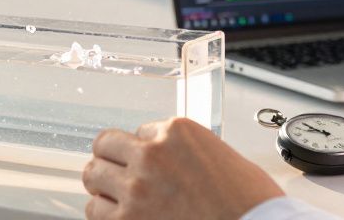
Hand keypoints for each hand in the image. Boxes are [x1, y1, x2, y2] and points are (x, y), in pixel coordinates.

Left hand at [82, 117, 284, 219]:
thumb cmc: (249, 202)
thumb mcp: (220, 156)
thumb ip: (186, 153)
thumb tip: (171, 161)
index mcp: (177, 132)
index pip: (139, 131)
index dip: (145, 149)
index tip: (150, 163)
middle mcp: (152, 154)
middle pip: (105, 145)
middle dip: (112, 159)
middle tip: (118, 173)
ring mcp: (136, 187)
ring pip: (94, 176)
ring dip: (104, 186)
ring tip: (115, 196)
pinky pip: (95, 211)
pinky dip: (105, 214)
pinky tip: (119, 216)